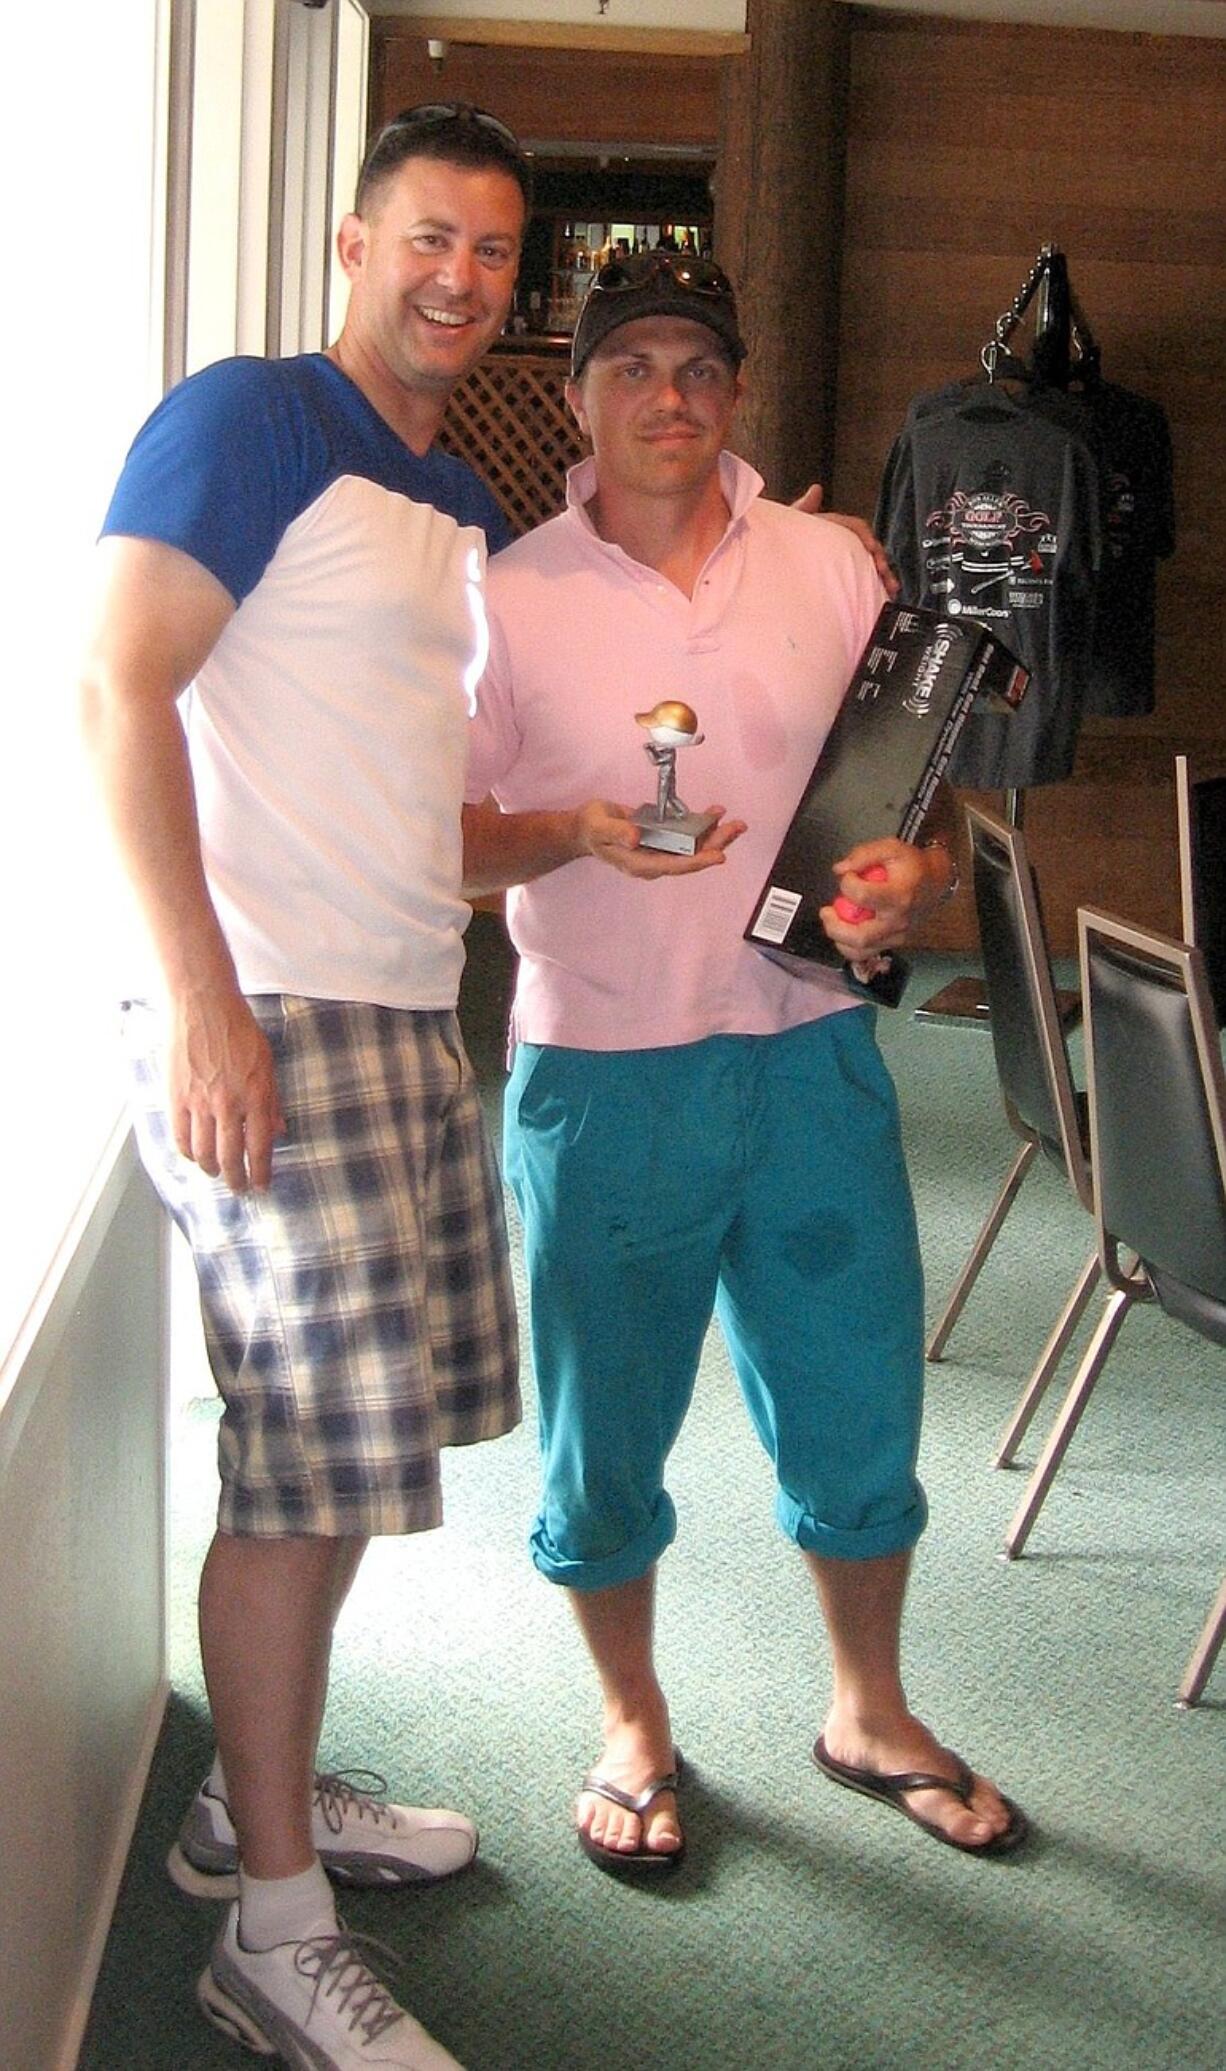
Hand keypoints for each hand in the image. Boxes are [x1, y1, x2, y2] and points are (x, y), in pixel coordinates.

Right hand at [168, 989, 285, 1193]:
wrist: (203, 1006)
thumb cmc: (239, 1031)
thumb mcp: (267, 1063)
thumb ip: (271, 1100)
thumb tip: (277, 1131)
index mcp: (255, 1096)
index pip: (259, 1148)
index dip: (260, 1173)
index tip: (261, 1187)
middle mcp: (227, 1104)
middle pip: (230, 1156)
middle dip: (236, 1179)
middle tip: (238, 1189)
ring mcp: (199, 1102)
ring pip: (203, 1152)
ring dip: (211, 1170)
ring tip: (217, 1174)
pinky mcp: (175, 1096)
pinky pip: (180, 1136)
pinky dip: (187, 1152)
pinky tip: (194, 1157)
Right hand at [577, 799, 745, 878]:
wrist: (588, 827)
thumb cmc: (592, 828)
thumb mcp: (598, 827)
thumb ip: (616, 832)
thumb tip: (636, 839)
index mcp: (640, 864)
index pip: (674, 866)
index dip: (697, 861)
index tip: (718, 856)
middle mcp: (655, 860)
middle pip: (691, 857)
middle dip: (715, 844)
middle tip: (737, 828)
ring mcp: (661, 851)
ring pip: (694, 848)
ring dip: (715, 835)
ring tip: (736, 823)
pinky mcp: (664, 839)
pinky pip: (688, 836)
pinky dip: (703, 825)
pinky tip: (715, 813)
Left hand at [791, 483, 898, 596]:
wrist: (771, 578)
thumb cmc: (781, 547)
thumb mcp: (791, 528)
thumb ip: (803, 510)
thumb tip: (816, 489)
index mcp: (832, 530)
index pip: (856, 528)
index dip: (865, 536)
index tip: (872, 547)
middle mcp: (841, 546)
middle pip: (868, 550)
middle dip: (880, 559)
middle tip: (883, 571)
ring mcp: (845, 565)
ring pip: (870, 569)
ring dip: (884, 576)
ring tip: (891, 588)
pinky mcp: (847, 585)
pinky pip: (866, 587)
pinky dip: (877, 591)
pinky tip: (886, 597)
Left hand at [819, 837, 932, 958]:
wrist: (936, 882)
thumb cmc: (912, 865)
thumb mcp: (891, 848)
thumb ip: (863, 854)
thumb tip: (839, 869)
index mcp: (899, 896)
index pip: (862, 896)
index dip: (847, 883)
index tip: (848, 876)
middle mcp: (897, 921)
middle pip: (860, 936)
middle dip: (835, 926)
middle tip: (825, 911)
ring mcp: (896, 936)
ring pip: (861, 951)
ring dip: (838, 938)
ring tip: (832, 921)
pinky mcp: (893, 943)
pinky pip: (865, 954)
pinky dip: (848, 945)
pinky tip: (843, 930)